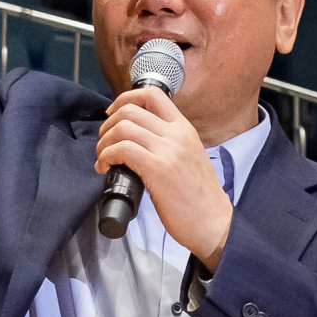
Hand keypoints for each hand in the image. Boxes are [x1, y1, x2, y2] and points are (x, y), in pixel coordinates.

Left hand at [94, 87, 234, 267]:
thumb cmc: (199, 198)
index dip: (124, 99)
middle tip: (104, 143)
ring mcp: (169, 150)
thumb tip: (137, 141)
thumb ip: (168, 143)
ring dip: (104, 142)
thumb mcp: (189, 157)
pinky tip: (106, 167)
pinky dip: (106, 156)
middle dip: (108, 125)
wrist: (213, 222)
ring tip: (104, 158)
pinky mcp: (159, 168)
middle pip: (130, 110)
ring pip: (123, 128)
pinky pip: (122, 149)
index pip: (152, 95)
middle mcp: (177, 134)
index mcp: (184, 129)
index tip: (112, 114)